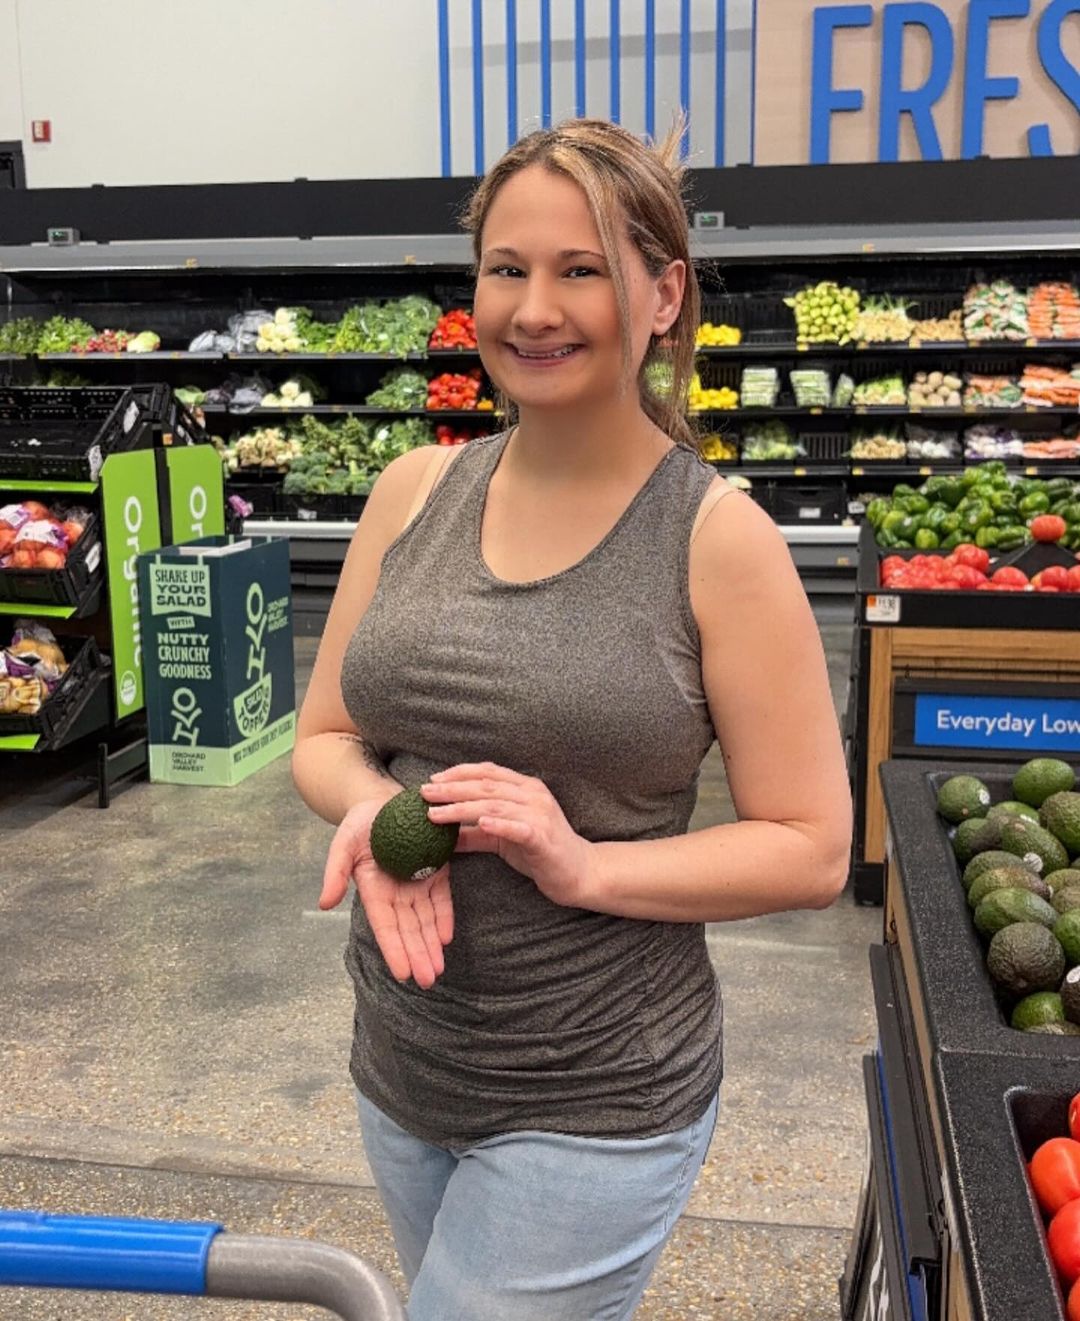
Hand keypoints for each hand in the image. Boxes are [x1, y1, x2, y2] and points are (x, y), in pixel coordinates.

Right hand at [319, 795, 453, 989]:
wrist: (383, 800)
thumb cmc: (360, 823)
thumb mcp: (343, 844)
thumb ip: (335, 873)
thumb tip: (324, 903)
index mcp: (373, 889)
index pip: (385, 925)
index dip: (394, 948)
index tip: (403, 973)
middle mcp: (396, 892)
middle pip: (408, 928)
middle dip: (417, 954)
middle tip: (428, 979)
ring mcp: (417, 882)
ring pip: (425, 919)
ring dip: (431, 944)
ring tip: (438, 968)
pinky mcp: (436, 870)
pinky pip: (441, 898)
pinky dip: (444, 917)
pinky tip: (446, 937)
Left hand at [420, 762, 594, 908]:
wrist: (579, 872)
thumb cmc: (540, 851)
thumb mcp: (503, 839)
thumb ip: (475, 833)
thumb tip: (441, 834)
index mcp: (525, 788)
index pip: (488, 772)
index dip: (458, 773)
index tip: (433, 779)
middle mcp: (533, 795)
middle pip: (486, 786)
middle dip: (452, 788)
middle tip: (424, 793)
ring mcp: (540, 814)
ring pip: (494, 805)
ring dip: (462, 807)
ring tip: (436, 813)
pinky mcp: (544, 838)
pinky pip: (518, 827)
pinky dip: (498, 824)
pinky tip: (479, 823)